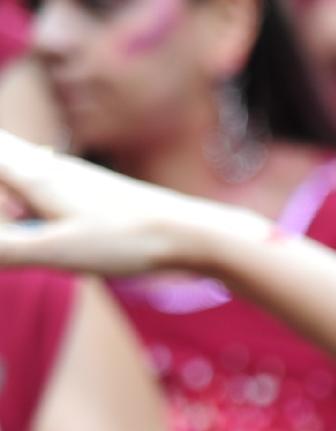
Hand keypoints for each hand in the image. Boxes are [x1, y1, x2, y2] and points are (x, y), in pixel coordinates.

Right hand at [0, 130, 261, 275]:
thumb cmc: (128, 241)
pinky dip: (25, 189)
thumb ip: (5, 249)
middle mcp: (48, 167)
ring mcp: (70, 177)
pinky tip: (30, 199)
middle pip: (3, 152)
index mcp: (33, 175)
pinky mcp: (89, 192)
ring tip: (24, 202)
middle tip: (15, 198)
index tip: (9, 214)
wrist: (194, 234)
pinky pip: (42, 179)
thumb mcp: (59, 252)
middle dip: (3, 178)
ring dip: (12, 181)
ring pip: (21, 163)